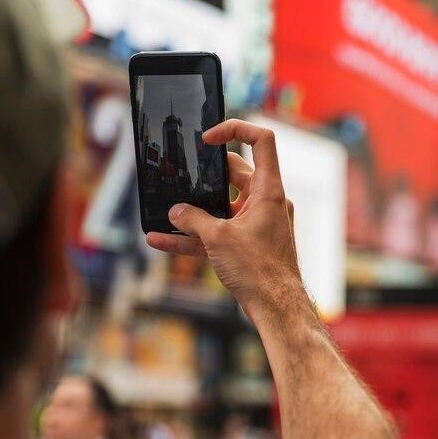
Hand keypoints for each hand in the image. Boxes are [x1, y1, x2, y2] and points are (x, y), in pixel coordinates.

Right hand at [145, 119, 306, 321]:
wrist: (276, 309)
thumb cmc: (259, 270)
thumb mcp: (218, 239)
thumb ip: (193, 219)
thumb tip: (175, 211)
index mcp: (268, 190)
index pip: (261, 141)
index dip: (235, 130)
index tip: (207, 139)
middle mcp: (266, 203)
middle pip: (233, 175)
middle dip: (204, 178)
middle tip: (180, 176)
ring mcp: (258, 224)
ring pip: (221, 208)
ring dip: (192, 212)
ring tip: (164, 212)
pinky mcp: (247, 245)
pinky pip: (217, 234)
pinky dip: (193, 237)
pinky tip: (161, 241)